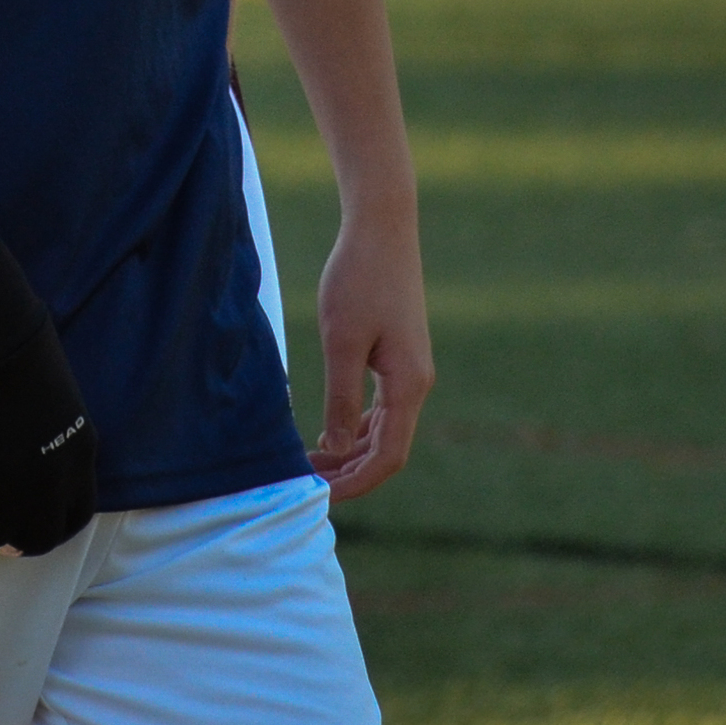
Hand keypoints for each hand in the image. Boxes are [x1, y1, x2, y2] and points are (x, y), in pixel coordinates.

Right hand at [0, 239, 96, 557]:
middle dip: (12, 533)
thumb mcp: (51, 398)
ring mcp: (8, 497)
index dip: (51, 519)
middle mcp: (50, 487)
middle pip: (37, 539)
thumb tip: (20, 451)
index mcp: (78, 454)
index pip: (76, 514)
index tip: (30, 513)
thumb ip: (45, 436)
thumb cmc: (11, 342)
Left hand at [310, 200, 433, 503]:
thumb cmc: (358, 279)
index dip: (356, 483)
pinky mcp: (398, 354)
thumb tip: (337, 449)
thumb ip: (341, 399)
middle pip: (389, 449)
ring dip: (353, 451)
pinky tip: (331, 430)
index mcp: (409, 385)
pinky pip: (382, 407)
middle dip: (352, 472)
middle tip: (309, 484)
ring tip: (314, 463)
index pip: (389, 457)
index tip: (320, 497)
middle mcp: (417, 383)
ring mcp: (410, 369)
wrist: (381, 227)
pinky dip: (358, 425)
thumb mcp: (342, 342)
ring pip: (385, 429)